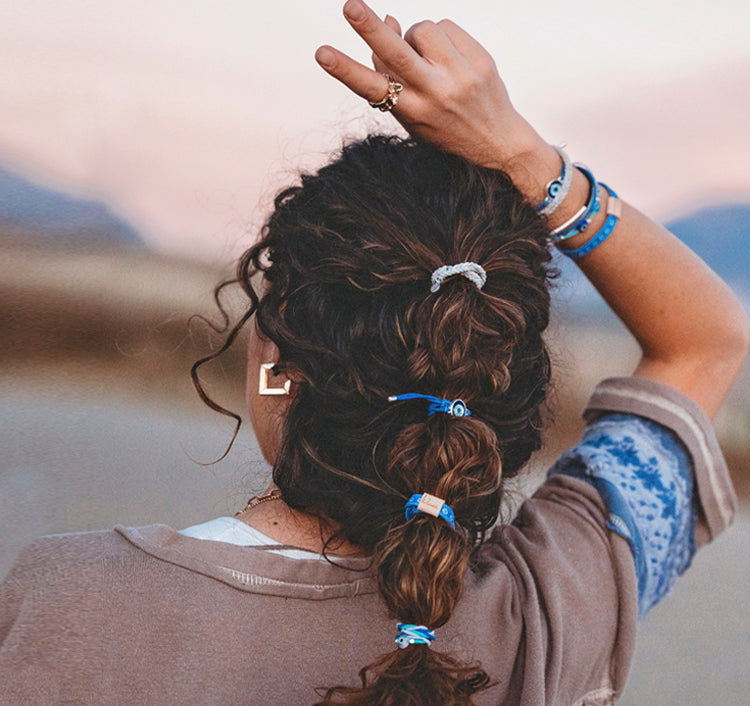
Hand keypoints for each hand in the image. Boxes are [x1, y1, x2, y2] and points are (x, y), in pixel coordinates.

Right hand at [315, 0, 545, 170]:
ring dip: (417, 35)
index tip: (322, 53)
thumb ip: (393, 74)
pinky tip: (447, 57)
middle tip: (350, 5)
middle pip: (397, 53)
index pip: (373, 88)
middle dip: (370, 28)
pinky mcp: (480, 60)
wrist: (499, 142)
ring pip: (423, 29)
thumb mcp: (413, 113)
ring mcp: (460, 76)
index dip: (345, 70)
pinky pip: (446, 27)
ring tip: (426, 57)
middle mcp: (435, 94)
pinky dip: (440, 36)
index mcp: (412, 112)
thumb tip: (388, 18)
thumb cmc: (444, 126)